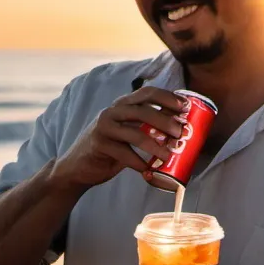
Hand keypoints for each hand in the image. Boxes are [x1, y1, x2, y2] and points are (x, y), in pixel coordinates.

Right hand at [50, 86, 185, 190]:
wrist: (78, 167)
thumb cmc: (110, 149)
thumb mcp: (127, 133)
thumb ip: (145, 128)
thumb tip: (180, 132)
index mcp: (122, 104)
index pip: (147, 93)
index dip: (168, 97)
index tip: (185, 107)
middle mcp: (112, 112)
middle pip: (143, 110)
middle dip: (165, 121)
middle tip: (180, 133)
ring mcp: (104, 127)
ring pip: (135, 133)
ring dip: (155, 146)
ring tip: (169, 156)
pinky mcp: (99, 145)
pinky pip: (124, 153)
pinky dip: (139, 163)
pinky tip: (148, 171)